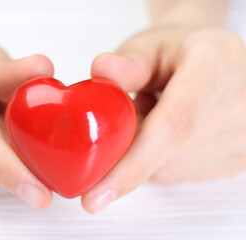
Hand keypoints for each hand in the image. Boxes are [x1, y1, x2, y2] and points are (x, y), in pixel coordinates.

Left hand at [82, 26, 245, 212]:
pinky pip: (182, 174)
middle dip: (128, 150)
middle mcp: (241, 102)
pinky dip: (163, 158)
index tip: (96, 193)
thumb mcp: (148, 47)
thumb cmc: (176, 53)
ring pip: (170, 170)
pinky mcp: (240, 158)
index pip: (175, 124)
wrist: (211, 61)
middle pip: (168, 155)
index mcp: (216, 65)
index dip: (133, 162)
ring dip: (147, 151)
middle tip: (124, 118)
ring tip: (156, 114)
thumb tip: (102, 70)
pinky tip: (172, 131)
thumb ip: (128, 63)